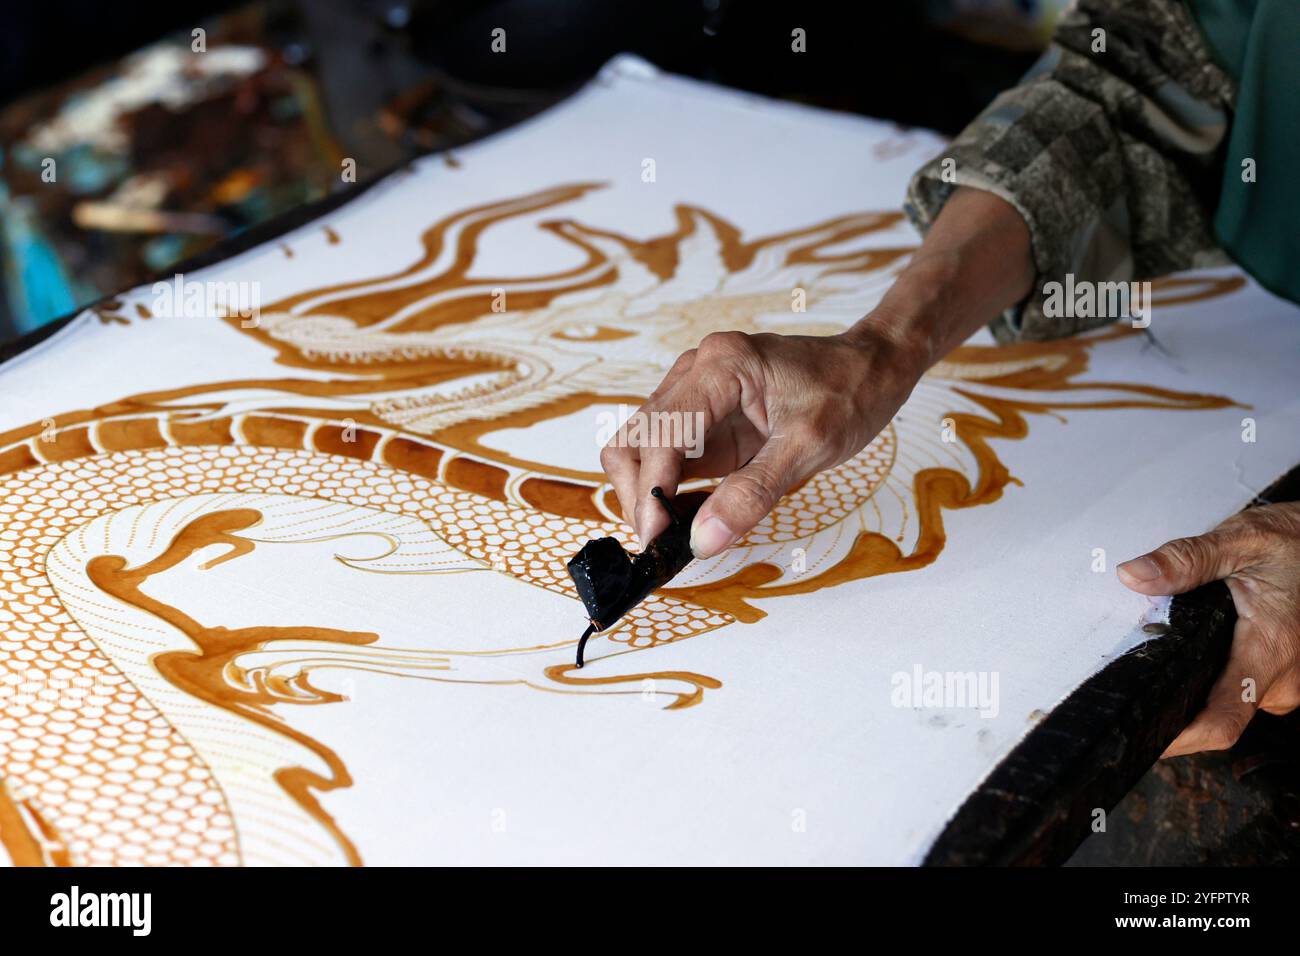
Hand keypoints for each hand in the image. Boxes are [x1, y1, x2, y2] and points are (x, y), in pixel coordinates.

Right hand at [599, 325, 926, 556]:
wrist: (874, 367)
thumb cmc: (850, 392)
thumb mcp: (809, 447)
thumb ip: (752, 494)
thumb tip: (703, 540)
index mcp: (720, 367)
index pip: (660, 434)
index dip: (651, 489)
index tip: (658, 538)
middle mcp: (696, 373)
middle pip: (633, 439)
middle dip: (638, 494)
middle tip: (662, 543)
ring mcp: (695, 395)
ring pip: (640, 449)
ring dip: (648, 494)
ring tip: (672, 537)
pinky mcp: (705, 419)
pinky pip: (668, 457)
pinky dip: (668, 491)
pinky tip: (687, 520)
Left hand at [1117, 502, 1299, 756]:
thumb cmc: (1289, 542)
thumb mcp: (1239, 540)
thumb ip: (1187, 559)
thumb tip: (1134, 574)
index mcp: (1272, 648)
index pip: (1223, 720)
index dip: (1180, 739)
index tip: (1140, 740)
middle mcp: (1285, 678)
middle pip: (1219, 719)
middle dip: (1174, 710)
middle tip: (1124, 693)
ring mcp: (1287, 683)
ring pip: (1229, 706)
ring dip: (1194, 694)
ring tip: (1152, 671)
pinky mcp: (1283, 679)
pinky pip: (1241, 694)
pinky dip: (1211, 685)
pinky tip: (1186, 664)